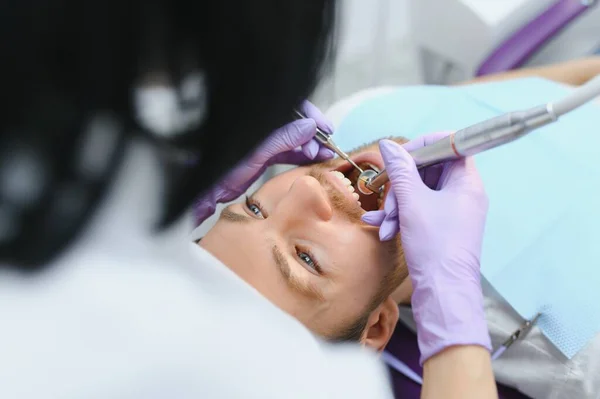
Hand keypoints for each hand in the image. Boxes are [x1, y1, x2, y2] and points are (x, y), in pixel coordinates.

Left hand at [194, 100, 334, 223]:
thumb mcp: (257, 152)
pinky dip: (302, 155)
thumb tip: (309, 126)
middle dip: (313, 134)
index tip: (325, 128)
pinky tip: (314, 159)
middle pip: (296, 122)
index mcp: (259, 116)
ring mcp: (264, 140)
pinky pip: (289, 151)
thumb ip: (283, 138)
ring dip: (310, 146)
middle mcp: (262, 125)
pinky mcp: (266, 154)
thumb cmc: (224, 167)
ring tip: (324, 155)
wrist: (209, 189)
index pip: (291, 105)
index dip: (311, 114)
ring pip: (294, 138)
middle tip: (324, 147)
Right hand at [362, 134, 490, 363]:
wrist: (444, 292)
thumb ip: (400, 170)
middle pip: (430, 169)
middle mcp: (463, 193)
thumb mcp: (412, 203)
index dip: (423, 146)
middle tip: (387, 198)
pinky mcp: (442, 226)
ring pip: (420, 191)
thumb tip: (389, 145)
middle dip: (402, 183)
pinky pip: (419, 209)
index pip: (450, 145)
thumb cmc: (435, 245)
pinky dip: (402, 215)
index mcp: (466, 182)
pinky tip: (384, 227)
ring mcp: (453, 210)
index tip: (400, 156)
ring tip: (386, 222)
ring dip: (397, 203)